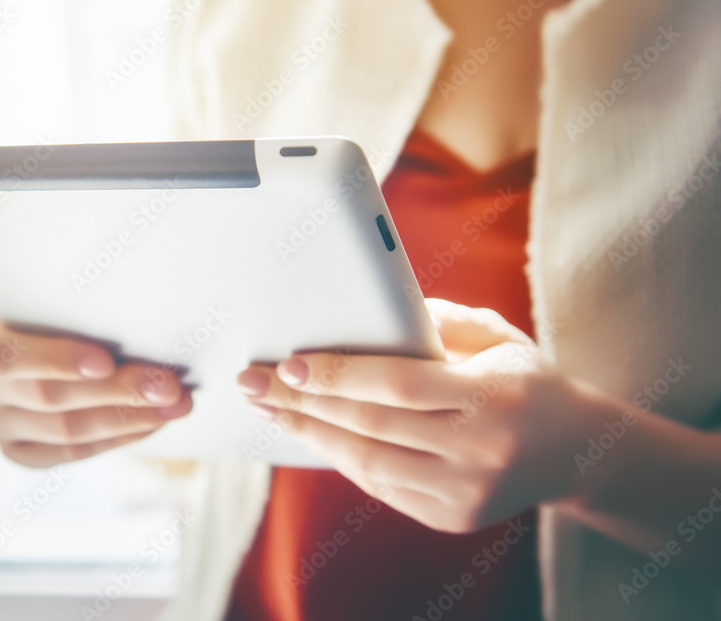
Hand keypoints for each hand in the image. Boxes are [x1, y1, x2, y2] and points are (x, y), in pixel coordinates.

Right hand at [0, 311, 191, 466]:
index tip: (106, 361)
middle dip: (118, 391)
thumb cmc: (67, 315)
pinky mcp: (20, 452)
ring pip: (68, 430)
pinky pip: (74, 452)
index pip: (11, 354)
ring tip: (176, 405)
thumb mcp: (64, 304)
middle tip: (169, 385)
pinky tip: (153, 422)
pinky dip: (120, 437)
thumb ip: (85, 311)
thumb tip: (147, 311)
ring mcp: (0, 422)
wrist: (48, 345)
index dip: (58, 359)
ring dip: (130, 418)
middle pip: (52, 396)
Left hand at [236, 299, 611, 532]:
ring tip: (270, 409)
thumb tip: (366, 310)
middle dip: (302, 404)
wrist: (575, 450)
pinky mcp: (452, 517)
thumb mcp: (494, 336)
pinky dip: (339, 457)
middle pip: (371, 427)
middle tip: (254, 385)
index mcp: (494, 397)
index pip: (400, 385)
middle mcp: (480, 452)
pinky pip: (379, 485)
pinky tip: (310, 432)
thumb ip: (435, 322)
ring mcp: (465, 493)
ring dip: (310, 433)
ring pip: (367, 464)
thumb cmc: (524, 378)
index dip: (339, 375)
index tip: (289, 364)